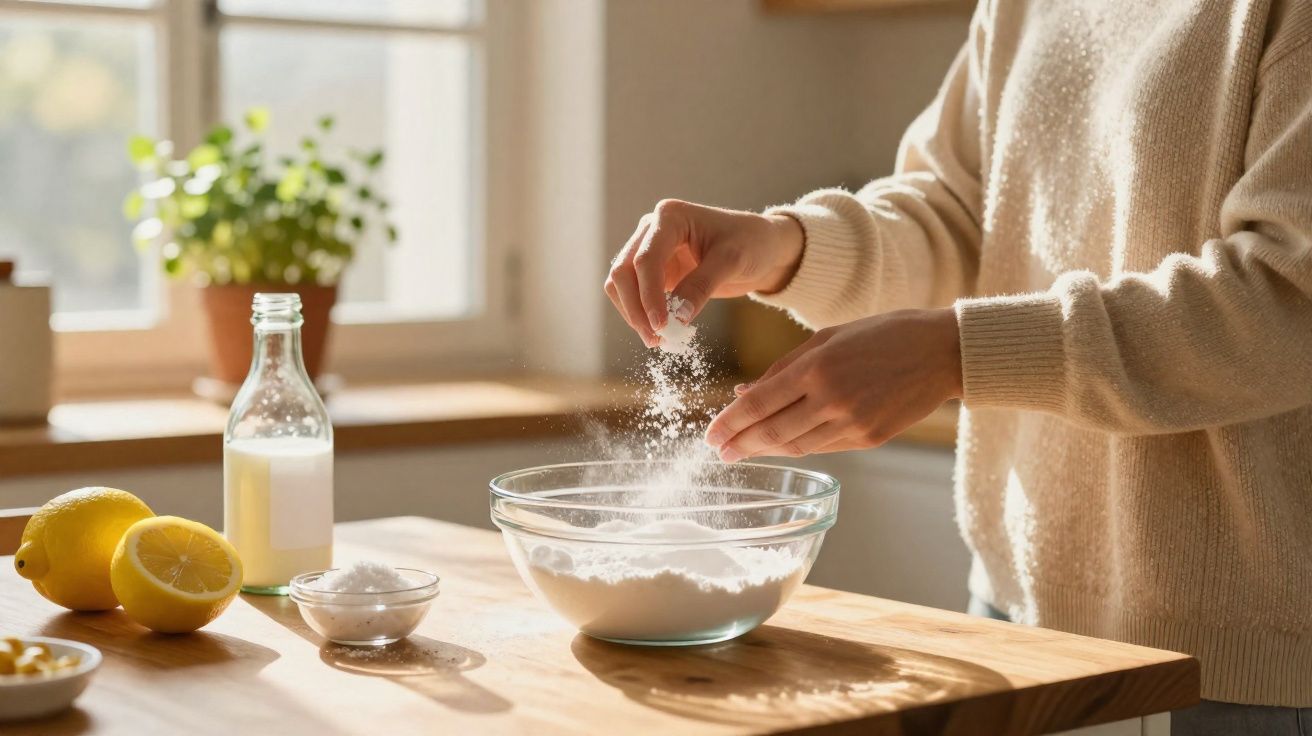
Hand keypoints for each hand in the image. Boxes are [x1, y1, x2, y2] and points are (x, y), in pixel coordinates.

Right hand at [604, 199, 803, 346]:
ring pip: (622, 285)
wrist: (762, 246)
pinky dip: (642, 314)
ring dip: (634, 314)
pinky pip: (635, 295)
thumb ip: (702, 286)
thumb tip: (676, 319)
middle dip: (636, 308)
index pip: (646, 259)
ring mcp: (649, 250)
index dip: (649, 295)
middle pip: (624, 272)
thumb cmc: (751, 243)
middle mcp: (651, 230)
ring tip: (658, 340)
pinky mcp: (654, 271)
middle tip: (656, 339)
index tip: (662, 326)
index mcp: (669, 217)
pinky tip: (662, 332)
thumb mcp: (731, 262)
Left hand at [705, 308, 962, 460]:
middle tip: (718, 451)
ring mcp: (852, 423)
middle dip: (740, 444)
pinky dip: (796, 447)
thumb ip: (783, 368)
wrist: (942, 352)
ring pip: (796, 445)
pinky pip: (822, 447)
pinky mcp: (869, 439)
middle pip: (772, 431)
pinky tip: (779, 445)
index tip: (710, 435)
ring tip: (741, 452)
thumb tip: (743, 393)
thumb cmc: (883, 334)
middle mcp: (832, 399)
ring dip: (764, 450)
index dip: (729, 423)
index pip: (759, 403)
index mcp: (817, 367)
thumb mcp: (827, 338)